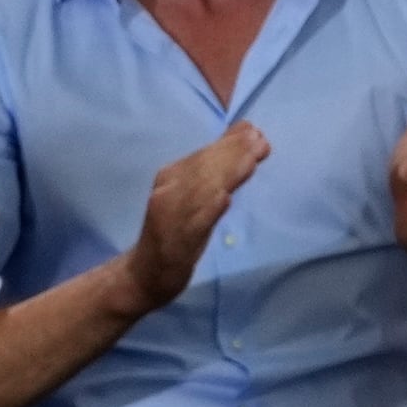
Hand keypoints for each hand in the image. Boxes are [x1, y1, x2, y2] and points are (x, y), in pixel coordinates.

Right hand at [117, 121, 267, 312]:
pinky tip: (225, 199)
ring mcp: (170, 216)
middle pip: (203, 167)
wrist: (145, 274)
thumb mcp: (193, 192)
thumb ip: (215, 168)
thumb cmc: (176, 228)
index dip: (230, 142)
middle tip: (260, 142)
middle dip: (232, 152)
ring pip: (200, 190)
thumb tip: (246, 135)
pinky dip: (208, 208)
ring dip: (226, 173)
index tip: (256, 132)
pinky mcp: (176, 240)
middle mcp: (167, 191)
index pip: (203, 153)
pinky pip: (193, 221)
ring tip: (252, 159)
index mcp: (170, 176)